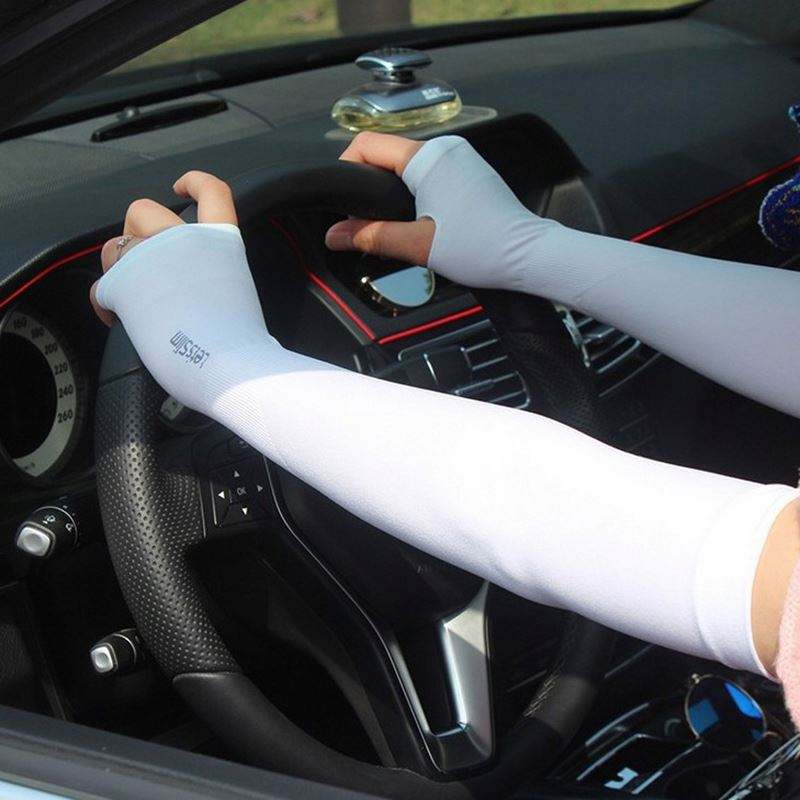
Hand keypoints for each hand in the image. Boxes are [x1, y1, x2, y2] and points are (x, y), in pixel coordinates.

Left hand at [91, 171, 270, 412]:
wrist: (227, 362)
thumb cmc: (240, 341)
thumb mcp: (238, 292)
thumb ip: (217, 277)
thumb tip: (204, 295)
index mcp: (220, 241)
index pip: (211, 191)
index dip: (194, 182)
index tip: (181, 188)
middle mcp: (183, 240)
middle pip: (142, 210)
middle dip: (135, 230)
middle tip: (145, 259)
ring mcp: (150, 259)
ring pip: (113, 245)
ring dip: (117, 266)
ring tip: (130, 292)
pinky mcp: (123, 287)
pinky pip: (101, 288)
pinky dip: (105, 304)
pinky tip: (116, 318)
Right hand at [326, 132, 552, 289]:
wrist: (528, 255)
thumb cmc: (479, 248)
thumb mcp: (417, 245)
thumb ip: (370, 236)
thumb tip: (333, 235)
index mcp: (426, 157)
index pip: (367, 144)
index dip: (345, 168)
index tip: (343, 201)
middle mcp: (444, 147)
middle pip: (387, 154)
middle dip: (369, 184)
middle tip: (365, 220)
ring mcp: (461, 156)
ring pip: (409, 163)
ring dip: (393, 188)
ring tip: (391, 223)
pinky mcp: (472, 170)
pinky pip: (431, 170)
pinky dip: (416, 189)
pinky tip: (419, 218)